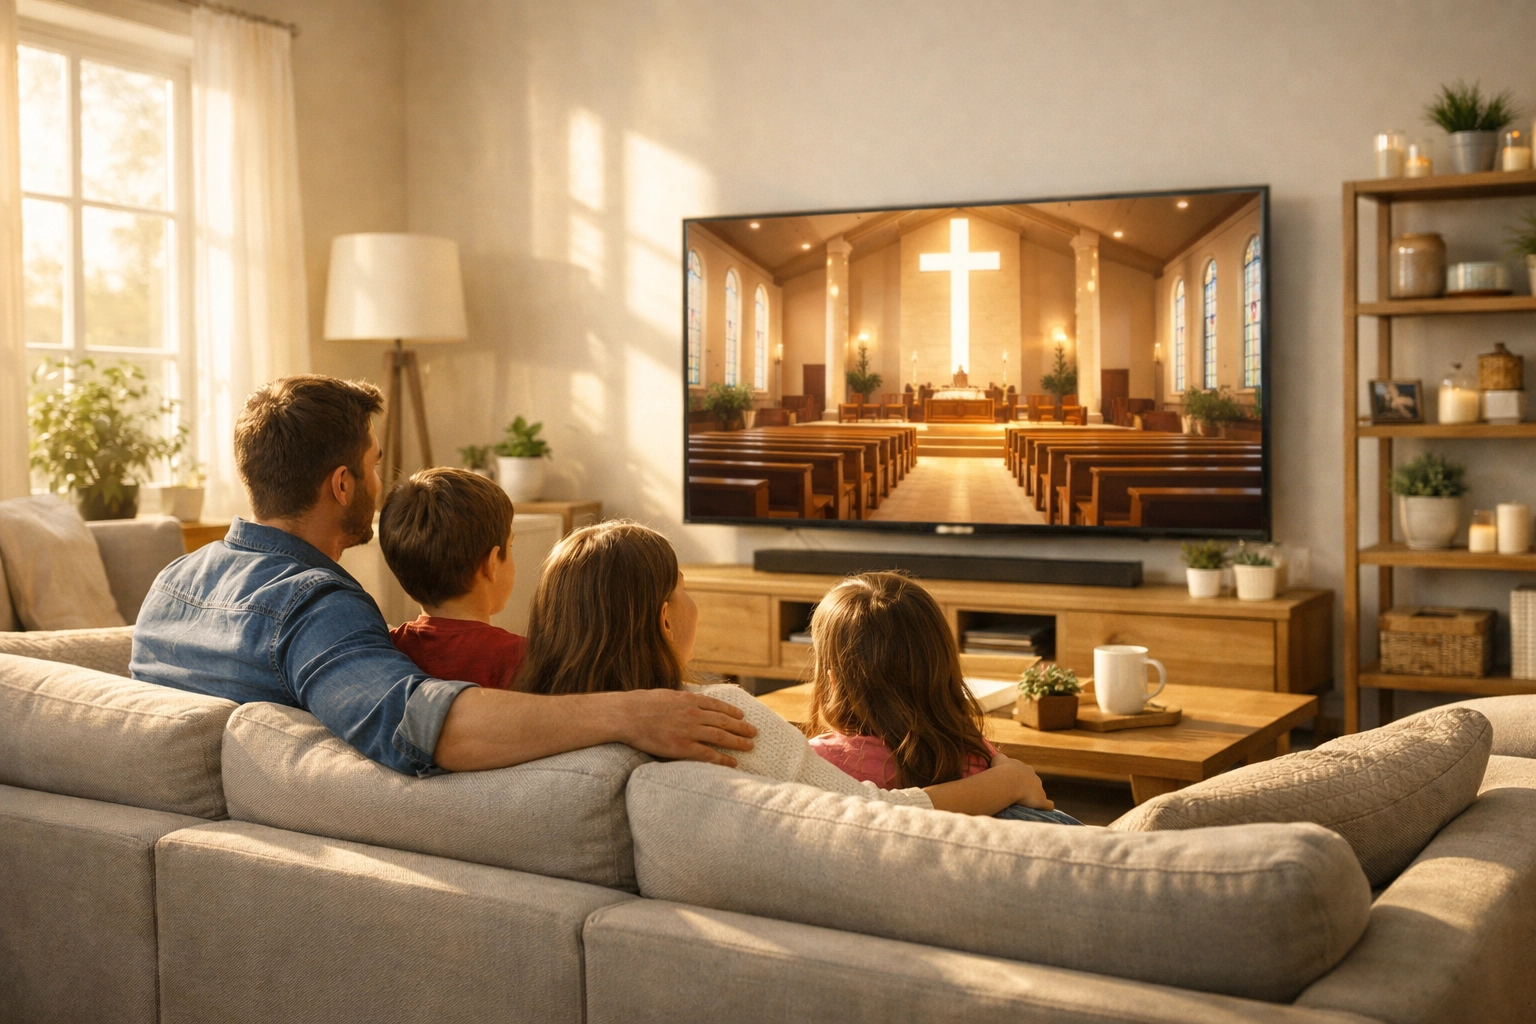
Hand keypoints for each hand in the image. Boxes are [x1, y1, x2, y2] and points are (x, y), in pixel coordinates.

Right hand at [610, 688, 756, 766]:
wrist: (627, 715)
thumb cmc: (641, 704)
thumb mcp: (665, 695)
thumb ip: (680, 700)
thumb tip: (688, 701)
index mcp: (689, 700)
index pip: (717, 706)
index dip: (732, 712)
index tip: (742, 715)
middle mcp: (693, 714)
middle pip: (724, 722)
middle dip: (741, 727)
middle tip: (754, 732)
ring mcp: (689, 731)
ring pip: (721, 737)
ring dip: (738, 742)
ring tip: (750, 746)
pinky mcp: (682, 747)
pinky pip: (708, 754)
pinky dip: (723, 759)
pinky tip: (733, 762)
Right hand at [990, 753, 1052, 809]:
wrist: (1009, 780)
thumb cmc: (1003, 770)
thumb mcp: (998, 760)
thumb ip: (999, 758)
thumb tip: (997, 759)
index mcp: (1026, 769)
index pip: (1025, 773)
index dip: (1019, 778)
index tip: (1011, 783)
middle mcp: (1035, 778)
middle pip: (1033, 783)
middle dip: (1027, 788)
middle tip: (1016, 794)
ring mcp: (1040, 789)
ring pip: (1039, 793)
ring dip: (1034, 798)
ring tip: (1024, 805)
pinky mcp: (1042, 801)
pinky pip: (1048, 805)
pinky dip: (1046, 807)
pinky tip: (1041, 810)